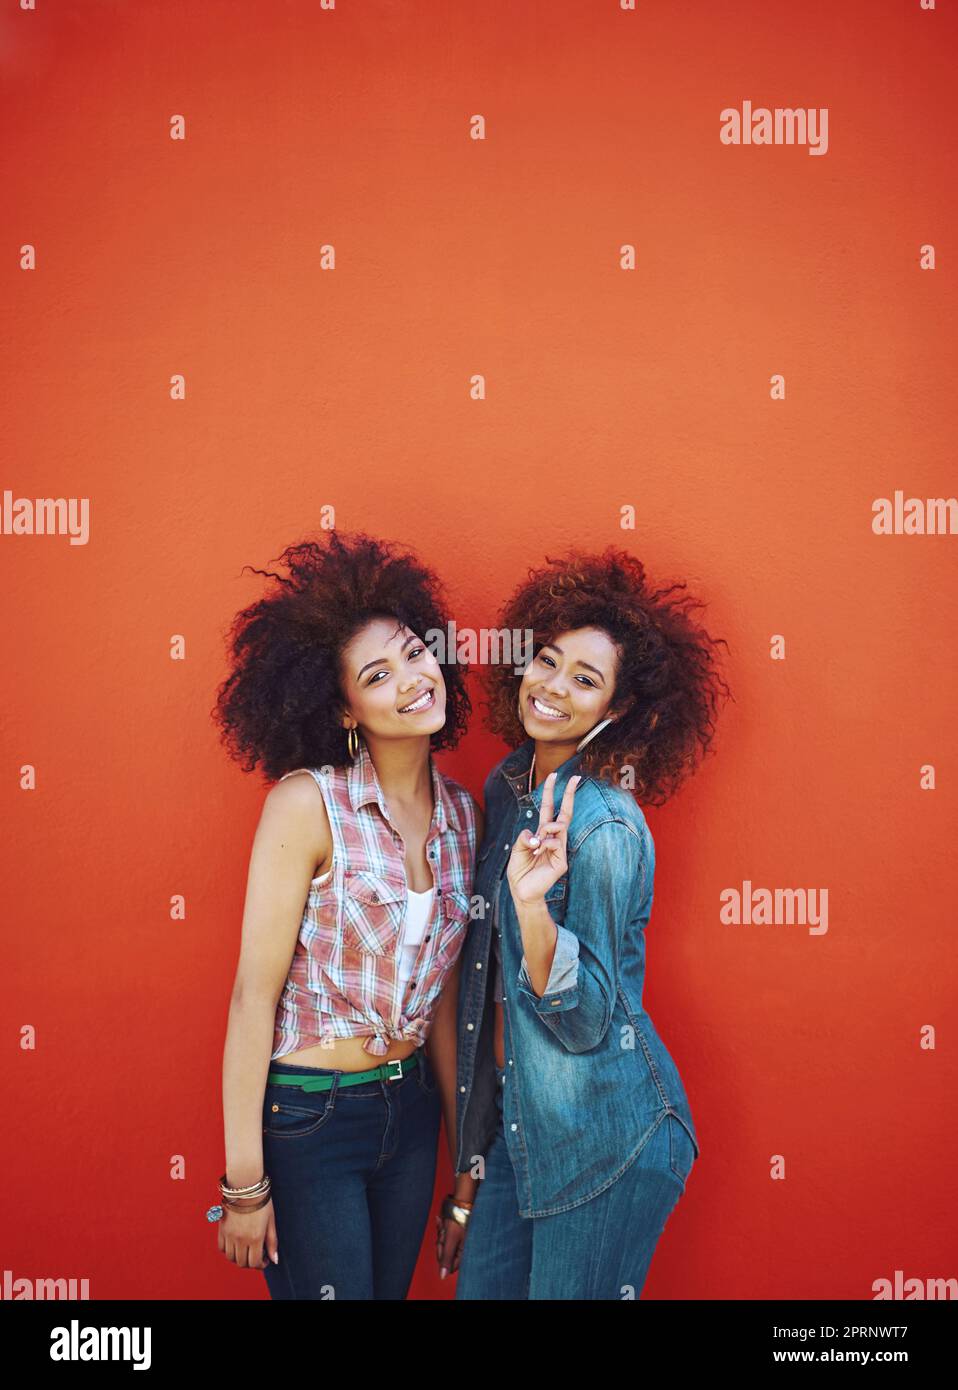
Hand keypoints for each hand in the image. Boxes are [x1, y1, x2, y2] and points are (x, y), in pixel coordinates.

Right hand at [217, 1199, 277, 1269]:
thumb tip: (274, 1260)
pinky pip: (221, 1248)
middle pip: (242, 1263)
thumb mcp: (271, 1221)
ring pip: (230, 1257)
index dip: (261, 1265)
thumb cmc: (261, 1202)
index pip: (254, 1263)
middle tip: (256, 1255)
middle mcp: (240, 1239)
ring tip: (246, 1250)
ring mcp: (229, 1235)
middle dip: (250, 1262)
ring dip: (238, 1257)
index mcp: (255, 1238)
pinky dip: (227, 1250)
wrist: (245, 1185)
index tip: (265, 1259)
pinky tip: (235, 1243)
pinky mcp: (221, 1229)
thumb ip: (272, 1242)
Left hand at [434, 1213, 466, 1279]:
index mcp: (463, 1252)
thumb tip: (442, 1276)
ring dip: (441, 1233)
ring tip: (445, 1224)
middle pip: (445, 1253)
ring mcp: (459, 1240)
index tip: (443, 1243)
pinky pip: (445, 1234)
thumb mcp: (451, 1239)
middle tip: (445, 1231)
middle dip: (442, 1242)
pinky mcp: (456, 1232)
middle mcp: (462, 1248)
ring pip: (443, 1243)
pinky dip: (442, 1227)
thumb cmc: (458, 1218)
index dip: (443, 1255)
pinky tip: (442, 1220)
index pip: (449, 1265)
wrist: (462, 1201)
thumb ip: (446, 1258)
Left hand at [506, 771, 580, 903]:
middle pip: (564, 812)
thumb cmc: (519, 870)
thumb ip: (524, 836)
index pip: (549, 809)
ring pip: (559, 826)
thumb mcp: (517, 849)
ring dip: (546, 828)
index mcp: (541, 834)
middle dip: (569, 794)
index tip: (554, 775)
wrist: (521, 891)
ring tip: (536, 843)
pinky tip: (538, 852)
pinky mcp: (561, 861)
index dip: (550, 792)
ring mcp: (559, 849)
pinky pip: (555, 843)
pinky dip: (544, 844)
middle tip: (575, 777)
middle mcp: (553, 839)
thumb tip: (538, 833)